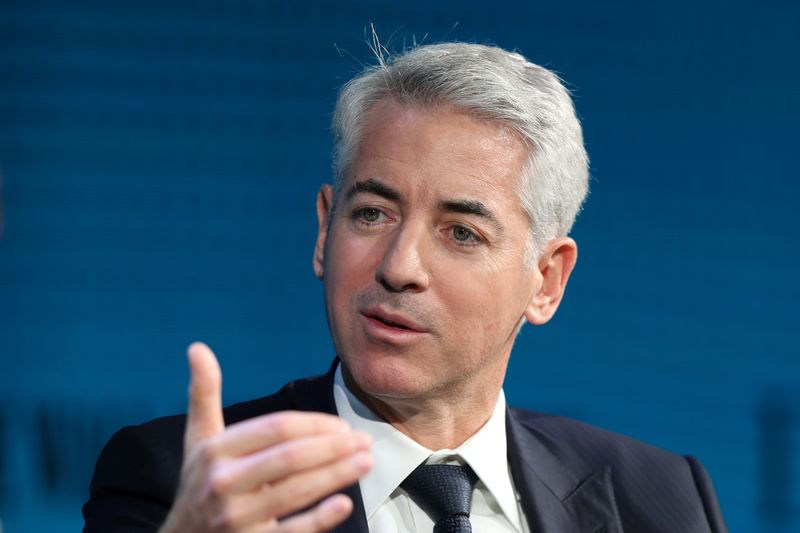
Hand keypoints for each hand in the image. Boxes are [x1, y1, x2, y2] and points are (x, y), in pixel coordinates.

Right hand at [159, 343, 371, 532]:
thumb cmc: (199, 482)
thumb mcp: (197, 439)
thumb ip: (203, 394)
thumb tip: (197, 346)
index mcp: (215, 451)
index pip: (274, 429)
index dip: (313, 424)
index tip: (341, 425)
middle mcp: (223, 484)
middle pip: (289, 459)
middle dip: (333, 447)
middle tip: (365, 440)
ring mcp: (237, 519)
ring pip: (296, 493)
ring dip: (337, 475)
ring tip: (366, 461)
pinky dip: (319, 518)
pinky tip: (343, 503)